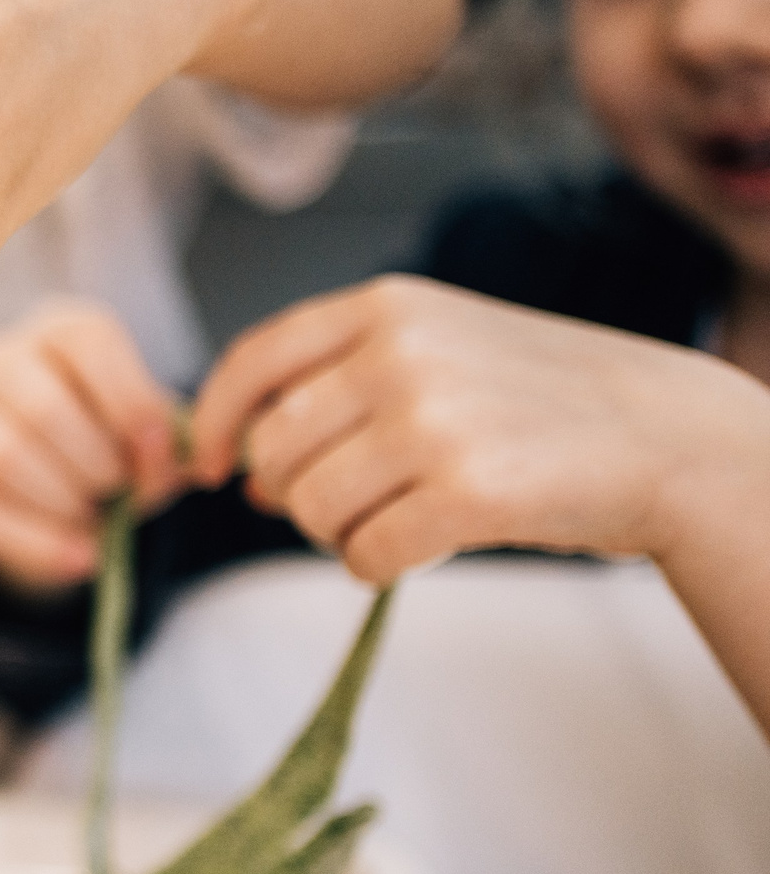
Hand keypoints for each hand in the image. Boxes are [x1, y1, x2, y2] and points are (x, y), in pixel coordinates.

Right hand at [0, 301, 187, 589]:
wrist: (60, 482)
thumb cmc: (112, 441)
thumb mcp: (149, 434)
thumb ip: (167, 443)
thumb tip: (169, 462)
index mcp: (61, 331)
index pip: (89, 344)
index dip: (131, 402)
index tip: (156, 451)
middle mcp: (1, 359)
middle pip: (43, 407)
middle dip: (97, 464)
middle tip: (122, 491)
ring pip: (3, 456)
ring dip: (65, 501)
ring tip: (96, 517)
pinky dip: (38, 542)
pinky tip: (80, 556)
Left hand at [190, 275, 764, 581]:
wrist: (663, 434)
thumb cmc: (538, 398)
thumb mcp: (436, 349)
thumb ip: (337, 387)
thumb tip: (238, 470)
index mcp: (384, 308)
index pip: (253, 362)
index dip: (218, 423)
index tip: (211, 468)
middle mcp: (399, 355)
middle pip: (273, 451)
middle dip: (291, 493)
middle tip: (347, 503)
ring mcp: (433, 422)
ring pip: (311, 508)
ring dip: (337, 533)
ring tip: (394, 518)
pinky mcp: (468, 492)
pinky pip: (364, 554)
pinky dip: (377, 566)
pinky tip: (420, 546)